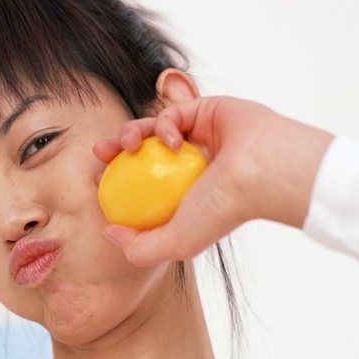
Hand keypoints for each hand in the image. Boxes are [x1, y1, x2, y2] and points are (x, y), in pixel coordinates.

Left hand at [93, 96, 334, 266]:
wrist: (263, 173)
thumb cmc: (223, 209)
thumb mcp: (175, 242)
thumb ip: (139, 247)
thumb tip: (108, 233)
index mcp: (182, 195)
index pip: (139, 187)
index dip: (113, 182)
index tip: (94, 181)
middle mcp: (189, 167)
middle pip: (141, 154)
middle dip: (113, 150)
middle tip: (98, 154)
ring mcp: (198, 139)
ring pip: (151, 129)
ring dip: (130, 133)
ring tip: (126, 144)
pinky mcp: (206, 111)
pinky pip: (173, 112)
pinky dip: (164, 124)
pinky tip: (170, 139)